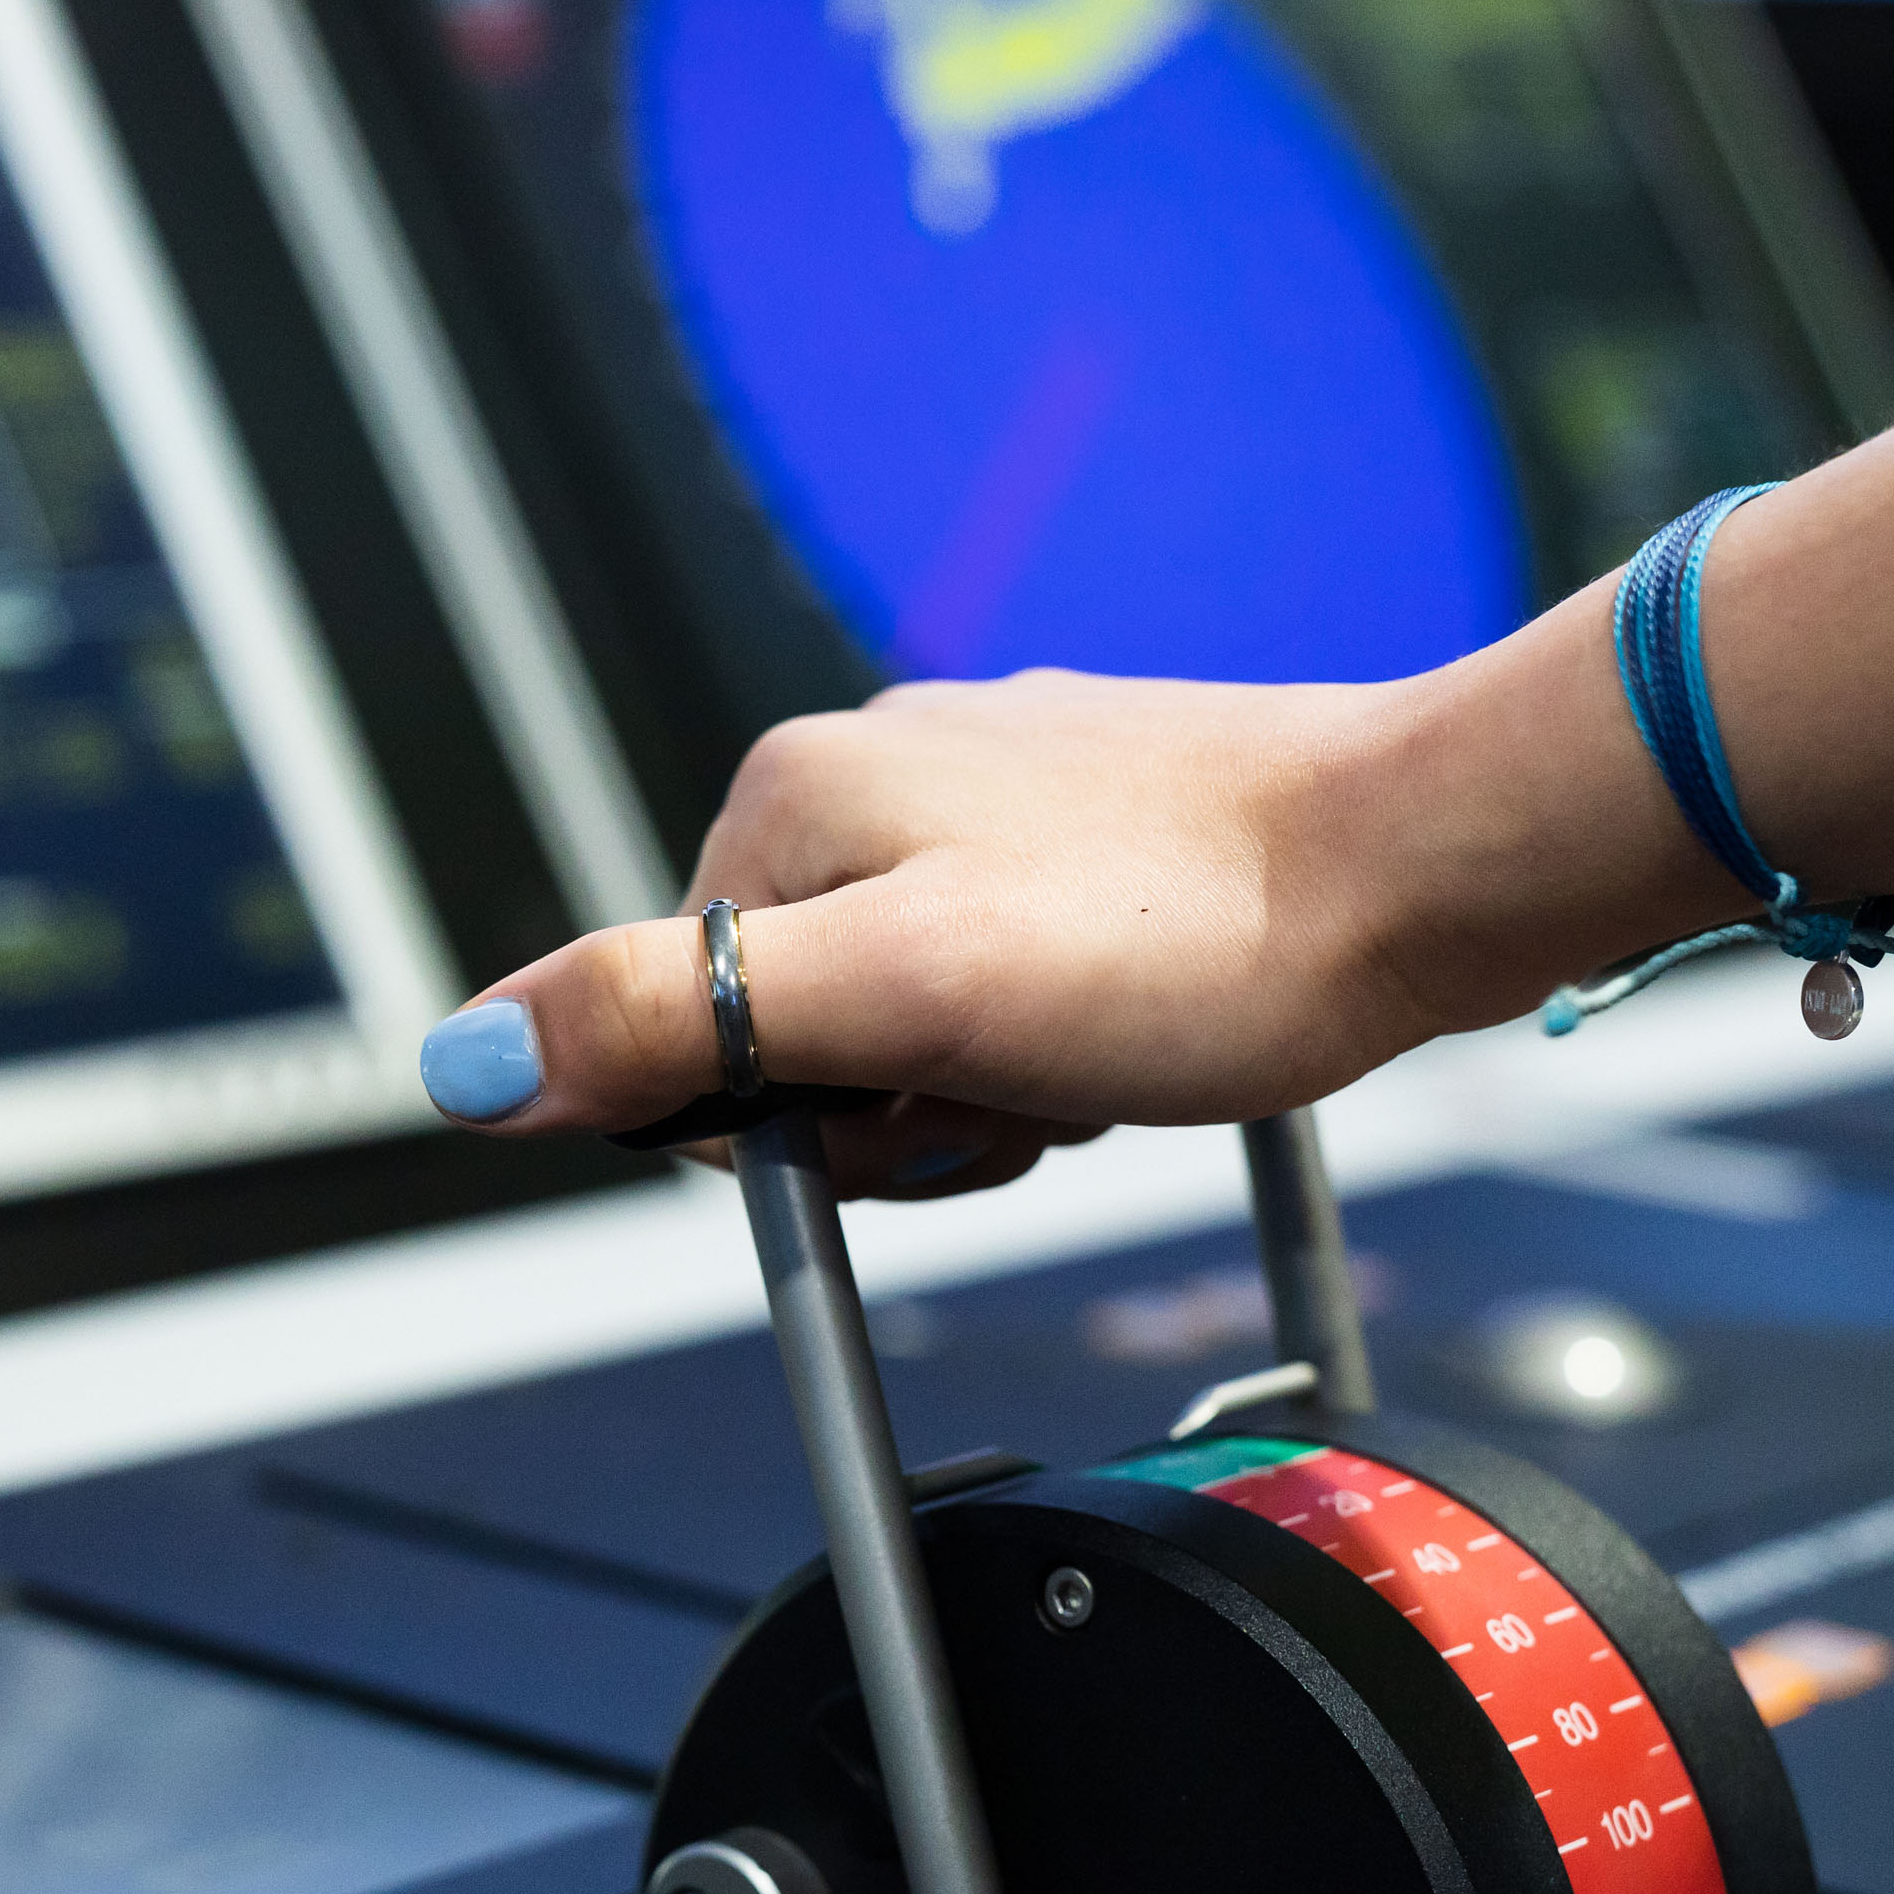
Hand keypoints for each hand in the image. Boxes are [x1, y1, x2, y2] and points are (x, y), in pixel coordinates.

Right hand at [414, 611, 1729, 1196]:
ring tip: (1099, 1054)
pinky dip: (1067, 1036)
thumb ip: (678, 1021)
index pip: (685, 1028)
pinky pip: (1016, 979)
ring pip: (916, 1010)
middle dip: (900, 1102)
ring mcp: (993, 793)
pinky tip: (1144, 1026)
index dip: (799, 1123)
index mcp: (794, 799)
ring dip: (994, 1078)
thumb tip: (464, 1063)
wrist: (1429, 865)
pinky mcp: (1095, 829)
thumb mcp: (906, 999)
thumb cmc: (1194, 936)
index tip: (921, 1110)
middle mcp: (878, 770)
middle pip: (799, 1024)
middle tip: (1024, 1089)